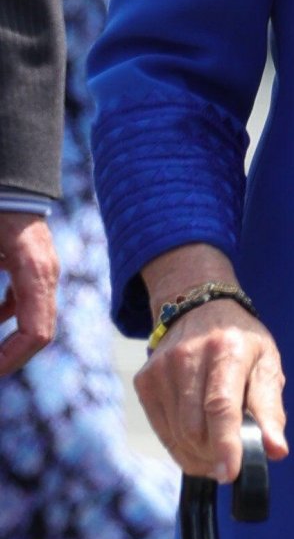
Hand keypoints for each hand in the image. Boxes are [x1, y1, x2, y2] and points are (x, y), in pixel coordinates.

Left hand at [0, 212, 58, 373]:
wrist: (11, 177)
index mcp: (34, 272)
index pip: (35, 333)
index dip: (9, 360)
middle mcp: (45, 274)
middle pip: (38, 332)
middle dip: (8, 357)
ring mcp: (43, 269)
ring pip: (33, 319)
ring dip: (6, 340)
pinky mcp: (32, 264)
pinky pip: (24, 301)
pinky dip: (3, 316)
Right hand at [138, 244, 287, 481]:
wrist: (199, 307)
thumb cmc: (241, 341)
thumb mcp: (266, 363)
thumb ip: (270, 409)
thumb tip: (276, 451)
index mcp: (227, 349)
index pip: (221, 405)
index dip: (225, 443)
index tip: (229, 474)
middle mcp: (189, 356)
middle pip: (196, 428)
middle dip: (215, 454)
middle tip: (230, 458)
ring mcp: (162, 369)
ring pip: (177, 435)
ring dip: (198, 454)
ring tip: (215, 449)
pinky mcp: (145, 381)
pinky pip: (162, 431)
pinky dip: (181, 446)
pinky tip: (196, 439)